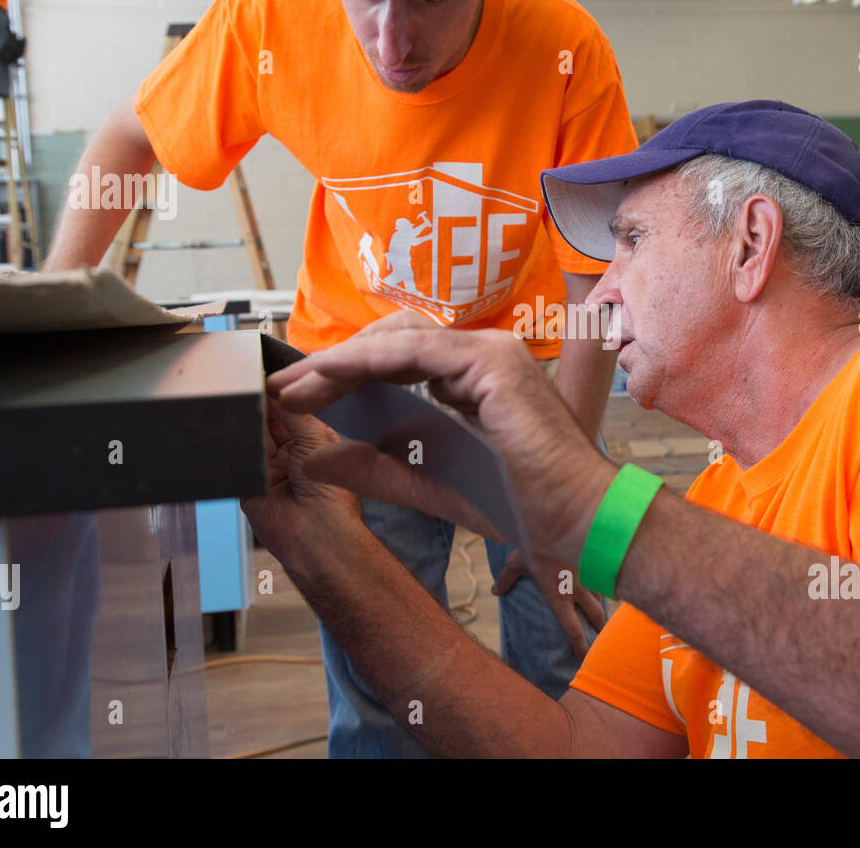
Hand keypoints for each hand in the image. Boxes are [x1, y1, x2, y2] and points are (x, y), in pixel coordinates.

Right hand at [240, 399, 361, 578]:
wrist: (316, 534)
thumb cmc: (330, 493)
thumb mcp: (315, 439)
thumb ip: (293, 413)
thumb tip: (276, 388)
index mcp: (312, 441)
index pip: (290, 410)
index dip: (279, 395)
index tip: (264, 378)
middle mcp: (291, 453)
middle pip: (268, 421)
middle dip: (260, 407)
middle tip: (247, 387)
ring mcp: (268, 468)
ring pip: (251, 437)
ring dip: (247, 424)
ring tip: (240, 406)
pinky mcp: (248, 483)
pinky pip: (237, 459)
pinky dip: (234, 445)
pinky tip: (232, 431)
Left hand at [268, 311, 616, 578]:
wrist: (575, 519)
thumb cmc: (519, 503)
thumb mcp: (426, 483)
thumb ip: (374, 468)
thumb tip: (317, 458)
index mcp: (471, 380)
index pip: (395, 362)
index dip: (343, 375)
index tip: (297, 396)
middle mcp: (482, 355)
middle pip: (392, 342)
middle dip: (333, 364)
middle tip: (284, 389)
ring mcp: (491, 352)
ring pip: (399, 340)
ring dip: (342, 361)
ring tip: (296, 385)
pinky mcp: (493, 362)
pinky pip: (419, 351)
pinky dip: (370, 360)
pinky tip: (332, 374)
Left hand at [492, 548, 606, 659]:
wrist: (556, 521)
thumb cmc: (532, 544)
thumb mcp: (514, 563)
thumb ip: (506, 579)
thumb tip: (496, 591)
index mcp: (558, 597)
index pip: (573, 629)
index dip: (581, 646)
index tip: (585, 659)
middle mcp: (577, 589)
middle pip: (595, 615)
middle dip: (601, 629)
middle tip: (605, 641)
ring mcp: (589, 574)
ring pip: (601, 595)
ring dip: (603, 605)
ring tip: (606, 612)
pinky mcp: (594, 559)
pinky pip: (602, 575)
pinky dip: (604, 582)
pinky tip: (608, 580)